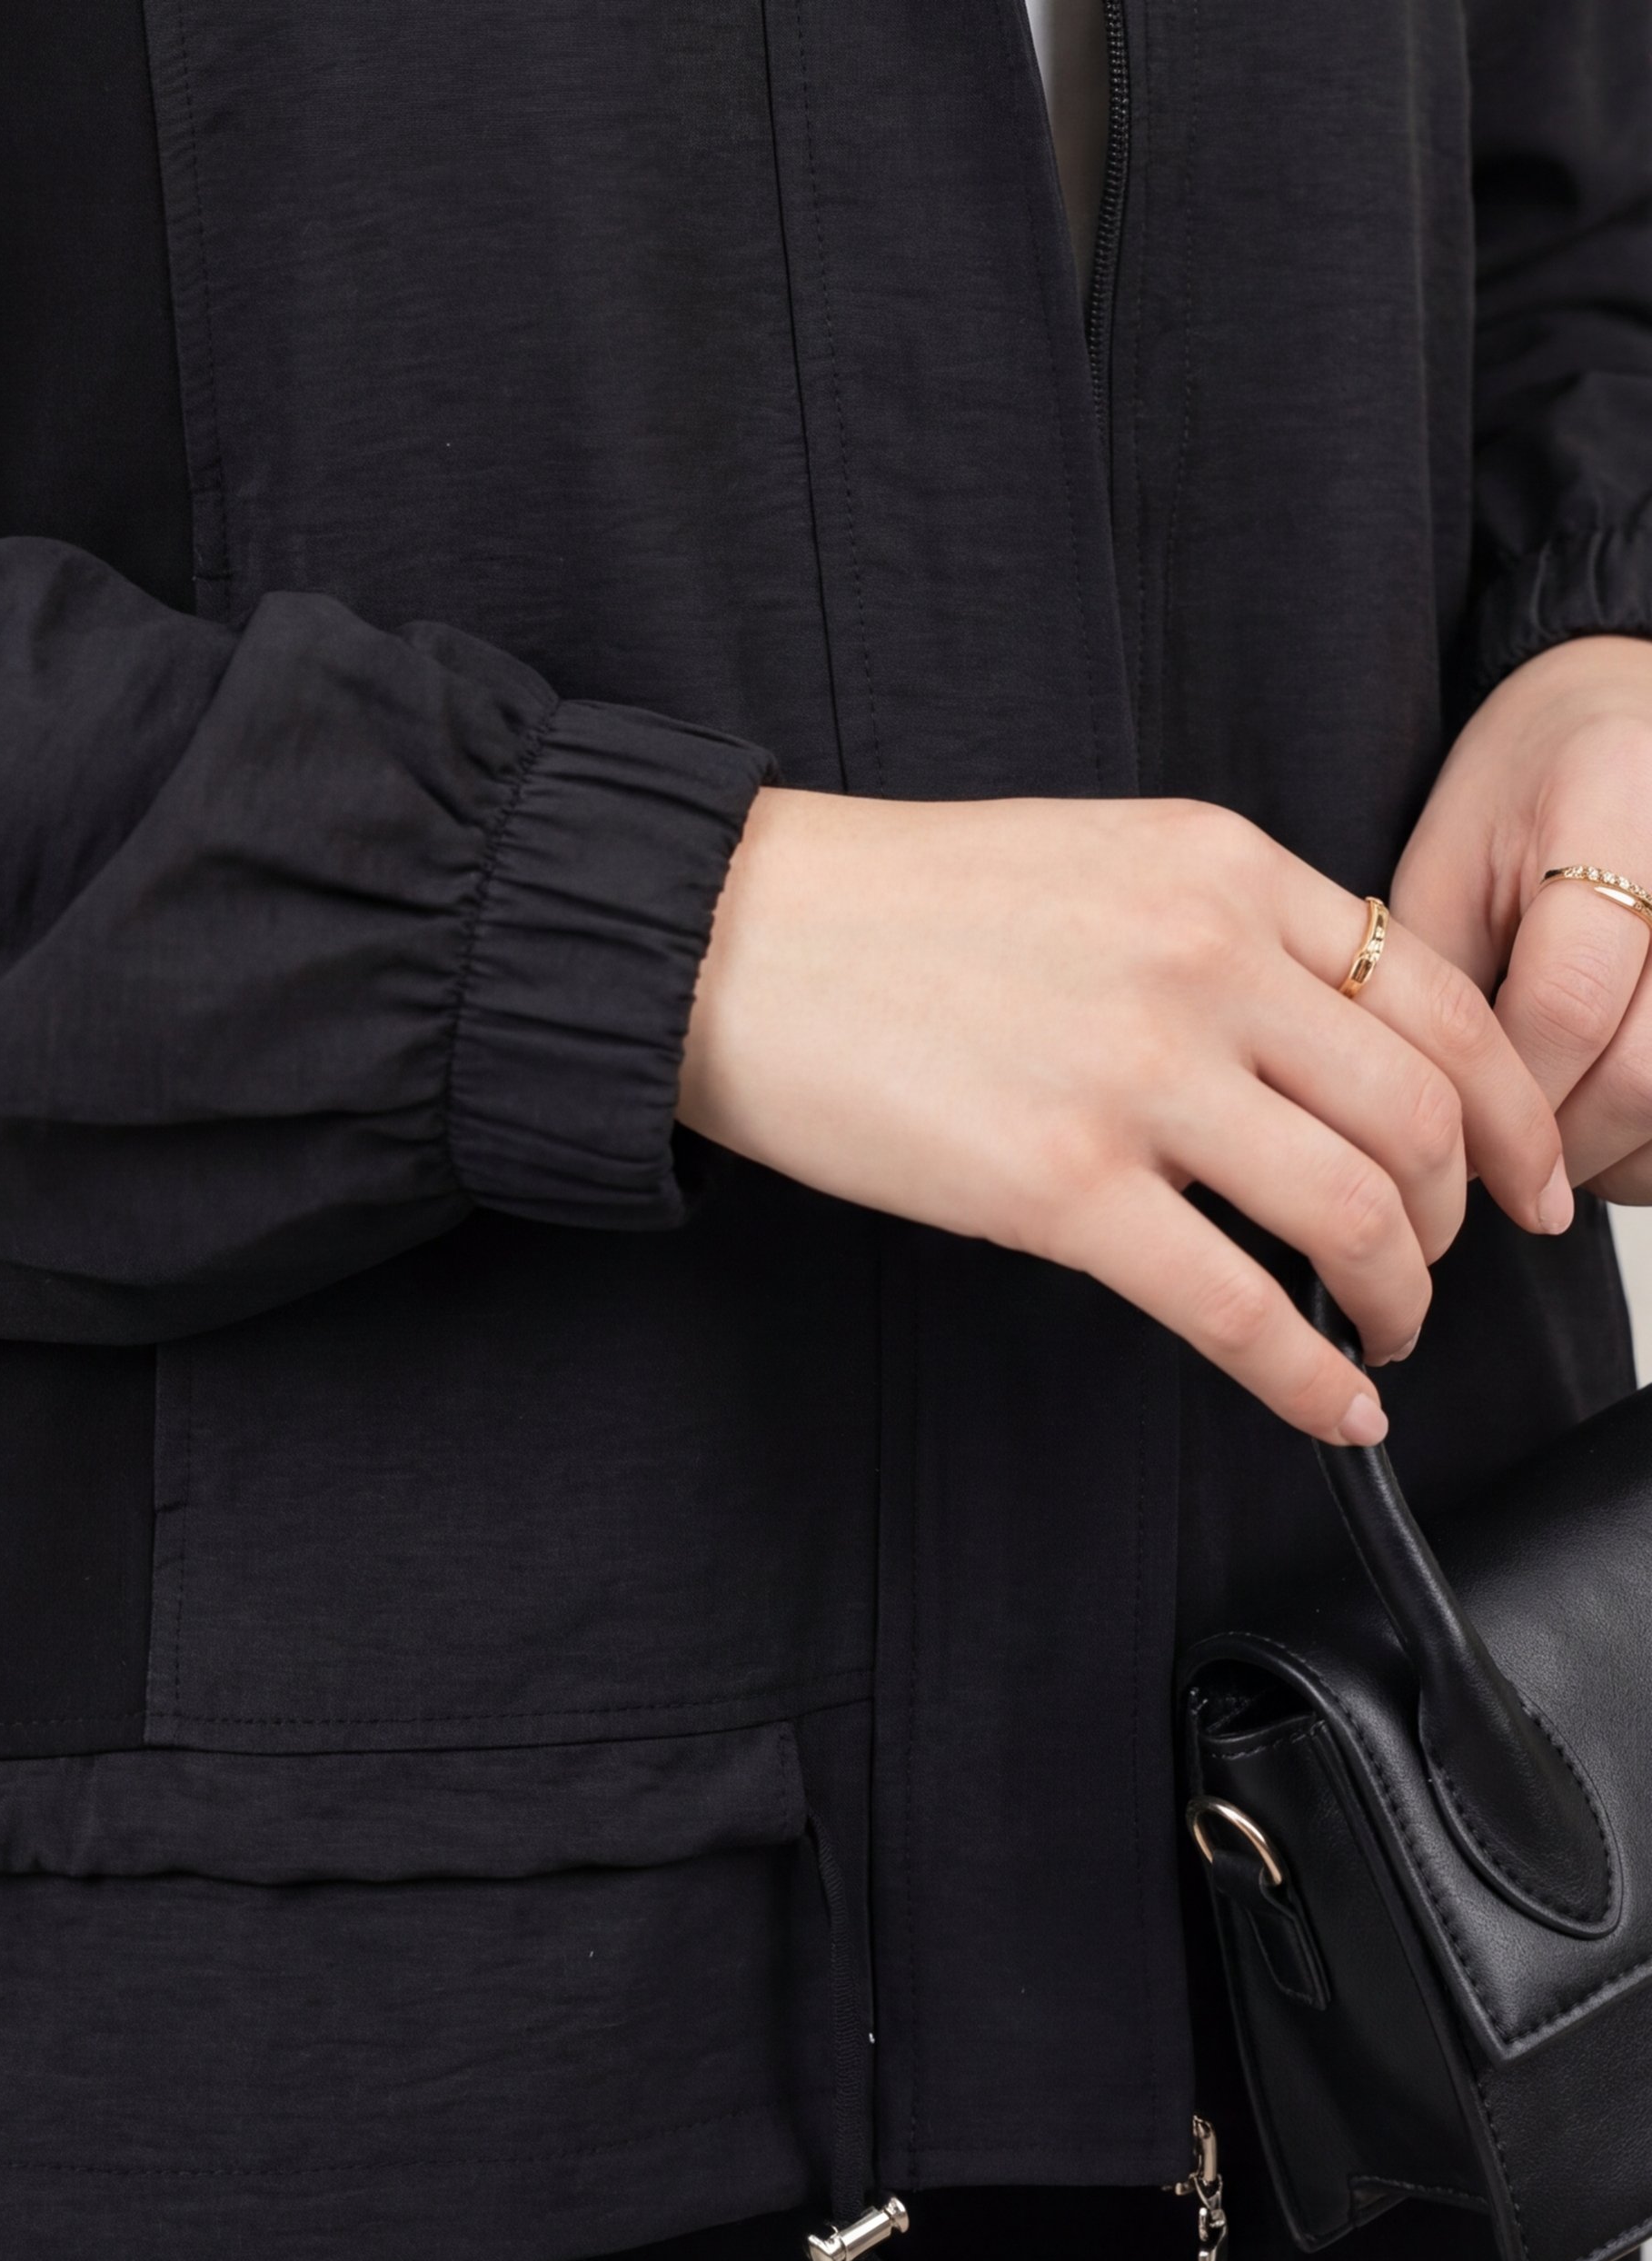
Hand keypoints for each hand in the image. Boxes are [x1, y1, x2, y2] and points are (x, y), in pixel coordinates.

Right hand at [679, 788, 1573, 1444]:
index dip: (1511, 1107)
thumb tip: (1335, 1043)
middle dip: (1461, 1217)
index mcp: (1216, 864)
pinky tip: (1335, 1405)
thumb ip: (1221, 925)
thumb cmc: (891, 905)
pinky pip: (1241, 1312)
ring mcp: (1134, 1073)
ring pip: (1357, 1215)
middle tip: (1436, 1265)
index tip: (1532, 1178)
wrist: (727, 933)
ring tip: (1381, 1330)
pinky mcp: (1061, 1185)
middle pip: (1420, 1115)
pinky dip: (1314, 1380)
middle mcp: (1199, 956)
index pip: (1435, 992)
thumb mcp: (1095, 855)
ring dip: (1400, 1299)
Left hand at [1392, 633, 1651, 1198]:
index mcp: (1613, 819)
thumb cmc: (1533, 776)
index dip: (1496, 1094)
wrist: (1630, 718)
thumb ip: (1444, 973)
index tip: (1441, 1139)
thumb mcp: (1454, 849)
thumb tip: (1431, 1116)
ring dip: (1615, 1157)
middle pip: (1645, 1074)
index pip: (1566, 1002)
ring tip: (1545, 1147)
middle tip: (1489, 1166)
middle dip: (1556, 1141)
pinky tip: (1608, 1128)